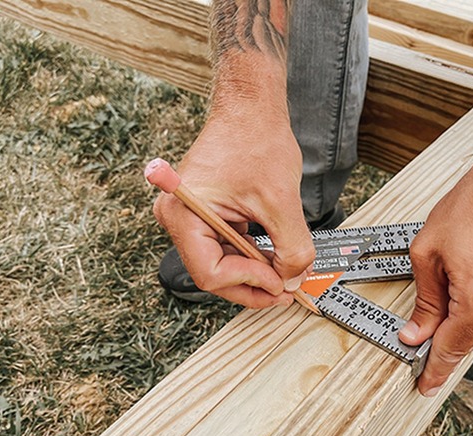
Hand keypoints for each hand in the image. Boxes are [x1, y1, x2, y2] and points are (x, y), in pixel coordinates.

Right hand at [152, 100, 313, 307]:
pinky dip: (250, 258)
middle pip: (213, 274)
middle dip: (252, 284)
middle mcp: (178, 218)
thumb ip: (292, 247)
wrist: (251, 108)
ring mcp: (190, 218)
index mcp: (183, 213)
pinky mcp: (206, 215)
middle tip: (285, 290)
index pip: (210, 272)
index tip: (280, 283)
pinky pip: (226, 249)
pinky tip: (273, 260)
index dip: (248, 283)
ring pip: (221, 265)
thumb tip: (293, 280)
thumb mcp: (281, 201)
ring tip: (284, 275)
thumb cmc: (255, 138)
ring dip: (253, 273)